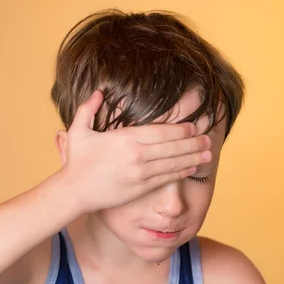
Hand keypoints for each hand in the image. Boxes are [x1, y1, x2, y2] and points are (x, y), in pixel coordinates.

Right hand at [61, 90, 211, 212]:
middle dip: (193, 143)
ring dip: (192, 158)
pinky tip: (192, 168)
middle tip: (208, 139)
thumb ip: (88, 108)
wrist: (75, 191)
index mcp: (126, 139)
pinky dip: (181, 173)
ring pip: (172, 164)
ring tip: (208, 154)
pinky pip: (165, 179)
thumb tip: (98, 91)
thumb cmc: (77, 161)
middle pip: (172, 148)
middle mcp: (137, 156)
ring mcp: (140, 174)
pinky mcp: (140, 188)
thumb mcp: (78, 130)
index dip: (181, 130)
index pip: (161, 132)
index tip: (194, 127)